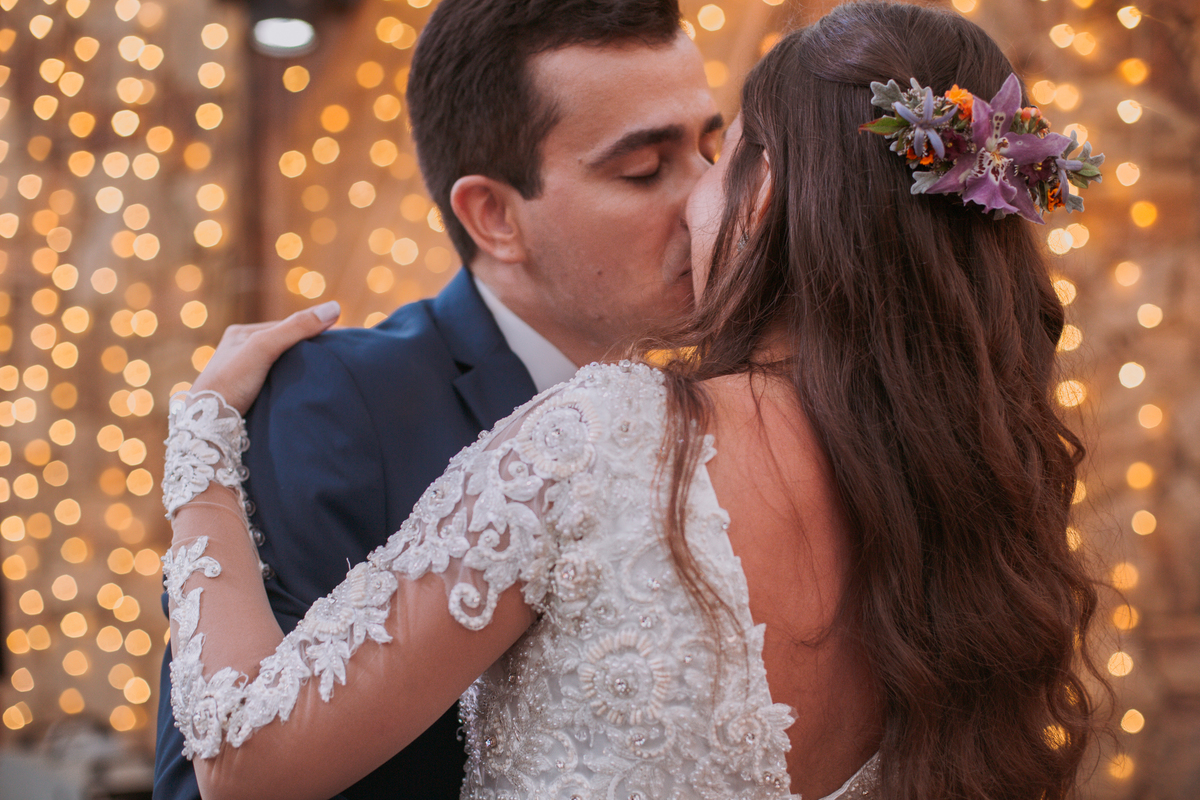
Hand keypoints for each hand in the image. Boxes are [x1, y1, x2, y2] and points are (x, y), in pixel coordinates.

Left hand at [189, 301, 340, 414]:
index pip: (286, 326)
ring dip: (302, 370)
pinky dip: (294, 385)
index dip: (313, 330)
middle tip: (338, 358)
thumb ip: (296, 327)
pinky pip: (279, 384)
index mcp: (240, 333)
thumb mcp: (264, 347)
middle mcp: (241, 351)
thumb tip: (335, 307)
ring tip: (326, 376)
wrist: (206, 426)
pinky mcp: (250, 396)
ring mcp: (244, 375)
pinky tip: (305, 391)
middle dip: (308, 351)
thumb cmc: (230, 383)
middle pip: (285, 346)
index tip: (342, 338)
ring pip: (283, 366)